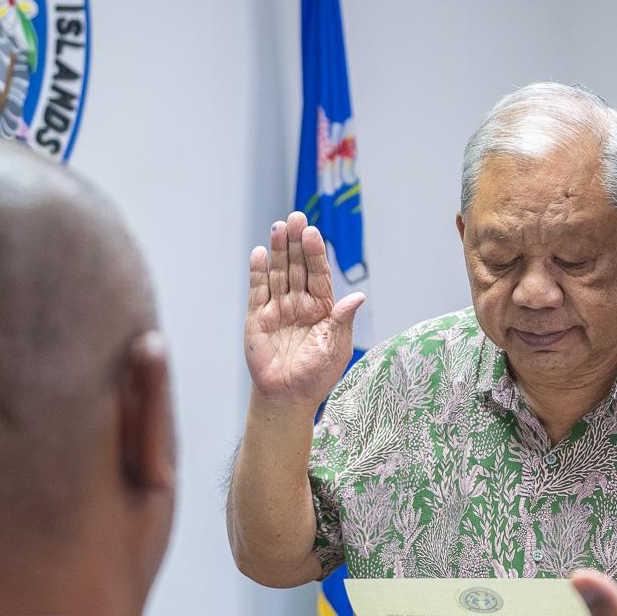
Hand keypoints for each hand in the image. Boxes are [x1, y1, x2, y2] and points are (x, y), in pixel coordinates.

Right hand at [245, 211, 364, 407]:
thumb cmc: (316, 375)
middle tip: (295, 218)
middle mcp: (300, 303)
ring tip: (278, 227)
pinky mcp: (258, 317)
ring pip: (278, 273)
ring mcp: (278, 308)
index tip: (313, 233)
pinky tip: (260, 253)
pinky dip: (258, 271)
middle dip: (297, 243)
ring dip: (278, 250)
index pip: (319, 274)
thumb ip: (343, 320)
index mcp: (322, 308)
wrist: (287, 396)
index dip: (316, 253)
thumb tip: (358, 296)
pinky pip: (258, 290)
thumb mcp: (336, 347)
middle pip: (298, 267)